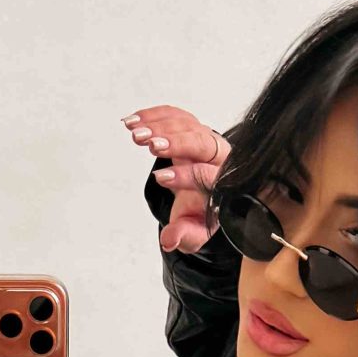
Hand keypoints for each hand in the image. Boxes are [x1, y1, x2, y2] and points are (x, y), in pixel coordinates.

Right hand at [122, 103, 230, 251]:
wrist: (205, 190)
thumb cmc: (201, 211)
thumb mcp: (195, 230)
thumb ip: (184, 235)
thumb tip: (169, 241)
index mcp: (224, 182)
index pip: (208, 175)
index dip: (185, 176)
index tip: (160, 178)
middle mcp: (219, 155)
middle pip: (201, 142)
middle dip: (174, 143)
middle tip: (150, 145)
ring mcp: (205, 137)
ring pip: (186, 124)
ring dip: (159, 126)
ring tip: (134, 133)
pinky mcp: (191, 125)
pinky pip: (175, 115)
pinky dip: (153, 115)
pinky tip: (133, 120)